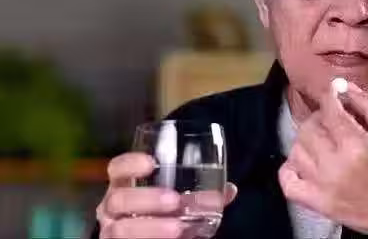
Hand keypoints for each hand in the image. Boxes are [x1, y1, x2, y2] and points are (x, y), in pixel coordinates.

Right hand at [96, 152, 236, 238]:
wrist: (155, 237)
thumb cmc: (162, 214)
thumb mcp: (179, 202)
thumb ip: (200, 195)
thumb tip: (229, 190)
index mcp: (125, 185)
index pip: (117, 168)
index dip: (130, 163)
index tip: (151, 162)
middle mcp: (112, 207)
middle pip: (119, 199)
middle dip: (147, 199)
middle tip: (175, 201)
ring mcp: (112, 230)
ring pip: (120, 229)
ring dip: (151, 227)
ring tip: (178, 227)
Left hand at [279, 82, 367, 237]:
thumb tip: (344, 87)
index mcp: (358, 147)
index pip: (329, 110)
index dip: (331, 95)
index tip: (336, 90)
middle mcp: (335, 168)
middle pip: (308, 128)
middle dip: (321, 117)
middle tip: (336, 117)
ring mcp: (324, 190)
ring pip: (296, 151)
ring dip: (308, 140)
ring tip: (327, 139)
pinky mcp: (321, 206)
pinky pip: (289, 184)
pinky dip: (292, 169)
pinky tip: (308, 162)